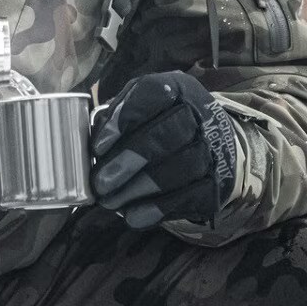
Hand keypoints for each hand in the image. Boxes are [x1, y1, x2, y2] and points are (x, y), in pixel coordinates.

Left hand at [90, 70, 236, 228]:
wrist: (213, 144)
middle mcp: (198, 114)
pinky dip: (158, 209)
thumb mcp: (141, 107)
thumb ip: (116, 118)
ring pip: (177, 169)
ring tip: (111, 202)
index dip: (122, 120)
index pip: (151, 94)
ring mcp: (211, 149)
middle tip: (100, 182)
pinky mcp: (215, 182)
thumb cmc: (161, 123)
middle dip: (128, 160)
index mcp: (175, 89)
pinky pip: (188, 197)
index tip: (97, 147)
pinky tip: (134, 216)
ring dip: (138, 189)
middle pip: (165, 135)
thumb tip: (90, 147)